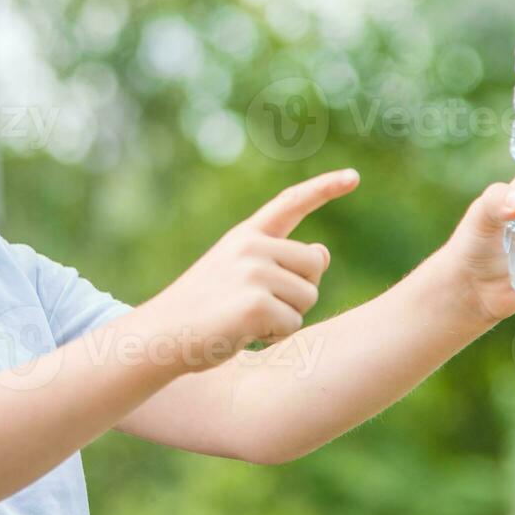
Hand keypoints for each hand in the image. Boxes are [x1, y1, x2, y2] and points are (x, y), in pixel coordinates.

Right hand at [148, 169, 359, 371]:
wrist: (161, 335)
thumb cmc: (202, 310)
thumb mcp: (238, 274)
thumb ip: (279, 260)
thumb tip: (323, 252)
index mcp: (245, 235)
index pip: (291, 203)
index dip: (325, 188)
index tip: (353, 177)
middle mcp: (251, 246)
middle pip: (314, 264)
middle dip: (300, 291)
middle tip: (259, 306)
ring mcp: (253, 272)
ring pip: (307, 297)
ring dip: (285, 318)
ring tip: (245, 320)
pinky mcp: (255, 303)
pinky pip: (292, 324)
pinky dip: (274, 336)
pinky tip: (242, 333)